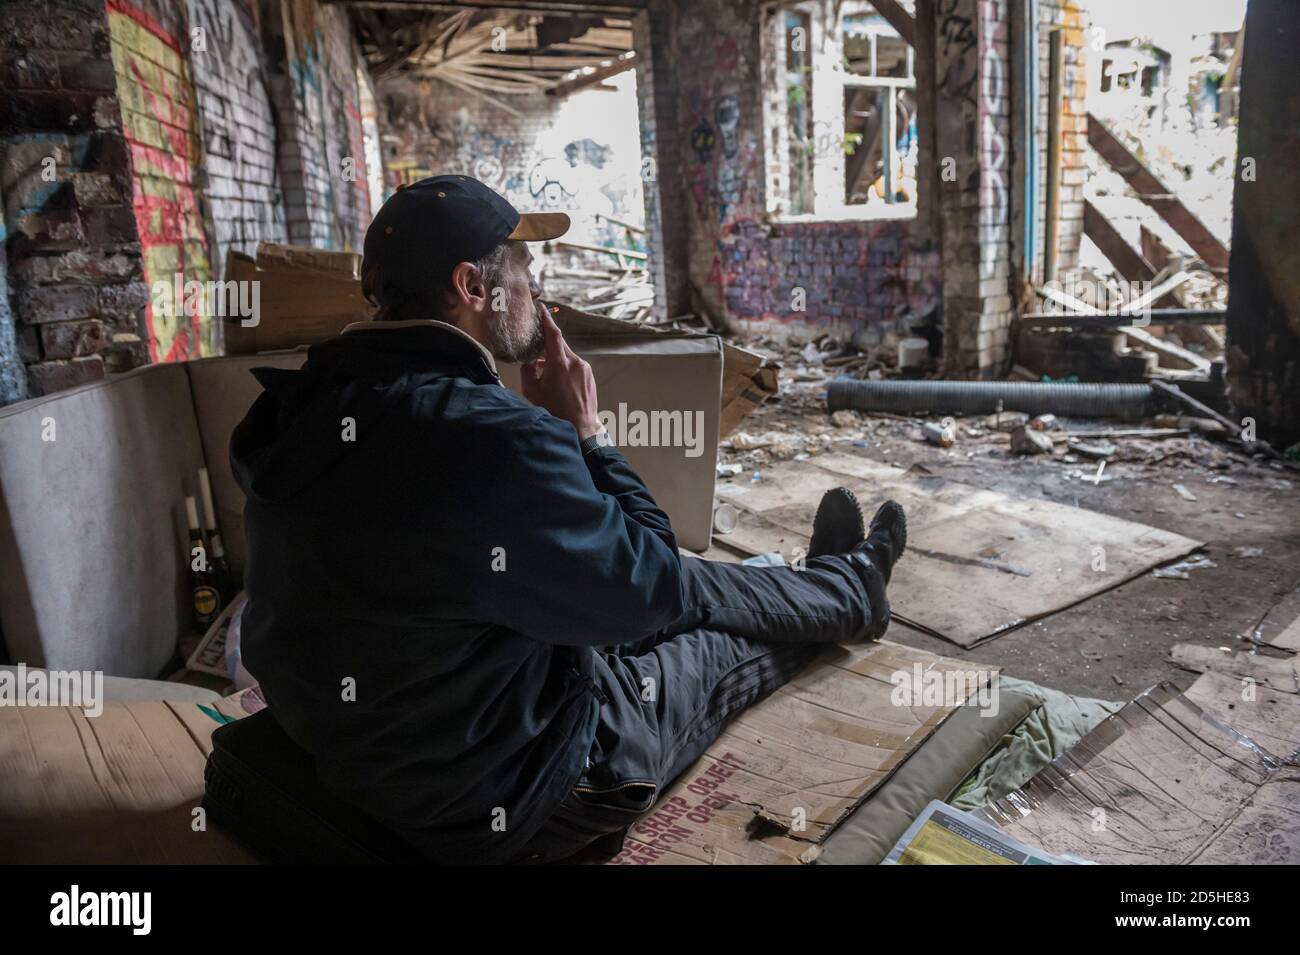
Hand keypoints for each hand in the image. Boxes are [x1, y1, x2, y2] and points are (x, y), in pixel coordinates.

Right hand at [521, 302, 602, 439]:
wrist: (580, 426)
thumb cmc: (554, 411)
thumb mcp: (532, 392)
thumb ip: (528, 371)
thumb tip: (530, 362)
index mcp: (559, 363)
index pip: (553, 334)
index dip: (547, 320)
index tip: (543, 309)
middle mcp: (574, 362)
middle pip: (559, 344)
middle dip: (548, 343)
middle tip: (537, 345)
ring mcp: (584, 368)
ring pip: (567, 355)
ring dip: (555, 358)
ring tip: (546, 372)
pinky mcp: (589, 375)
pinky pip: (574, 364)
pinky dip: (564, 366)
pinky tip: (558, 381)